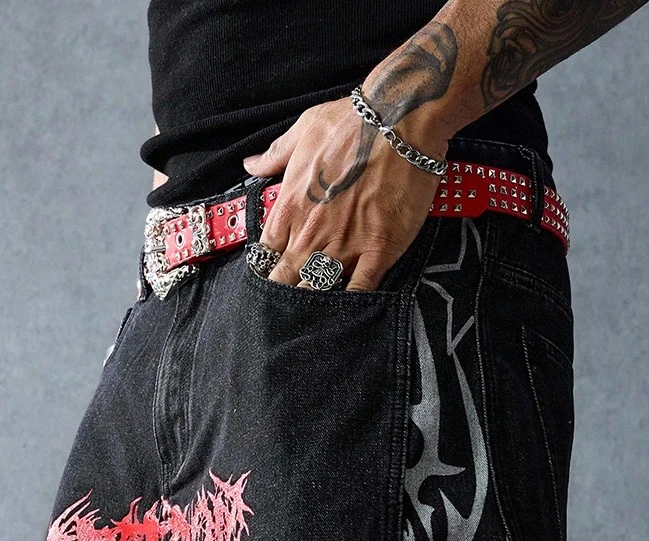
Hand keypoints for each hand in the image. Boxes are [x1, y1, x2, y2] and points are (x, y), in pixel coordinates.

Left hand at [242, 98, 447, 292]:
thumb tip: (250, 165)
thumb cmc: (351, 121)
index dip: (265, 269)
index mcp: (290, 205)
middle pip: (286, 279)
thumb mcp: (303, 130)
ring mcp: (345, 244)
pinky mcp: (378, 251)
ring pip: (319, 290)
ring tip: (315, 311)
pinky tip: (348, 311)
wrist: (398, 120)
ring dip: (315, 302)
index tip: (271, 274)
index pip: (265, 253)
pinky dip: (352, 304)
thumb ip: (275, 155)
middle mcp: (312, 231)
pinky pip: (360, 291)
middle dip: (285, 292)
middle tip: (289, 301)